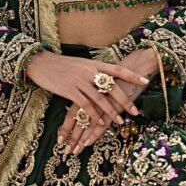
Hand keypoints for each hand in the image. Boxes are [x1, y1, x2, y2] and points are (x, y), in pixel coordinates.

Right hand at [25, 50, 145, 154]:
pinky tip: (99, 122)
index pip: (117, 69)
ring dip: (111, 111)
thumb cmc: (60, 65)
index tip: (145, 80)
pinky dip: (93, 114)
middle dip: (125, 100)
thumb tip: (106, 78)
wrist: (40, 63)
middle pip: (112, 87)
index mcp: (94, 63)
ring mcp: (79, 80)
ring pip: (100, 98)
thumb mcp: (80, 64)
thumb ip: (93, 71)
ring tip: (120, 121)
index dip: (132, 75)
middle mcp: (89, 71)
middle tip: (135, 112)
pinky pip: (85, 104)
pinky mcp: (69, 90)